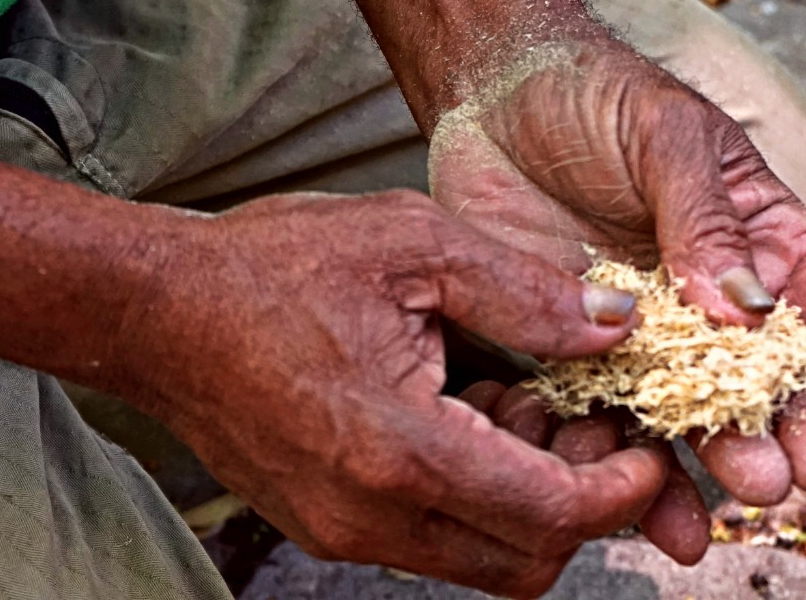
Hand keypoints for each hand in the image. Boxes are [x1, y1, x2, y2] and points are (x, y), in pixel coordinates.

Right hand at [113, 190, 670, 597]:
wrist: (156, 311)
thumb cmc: (273, 265)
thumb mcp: (415, 243)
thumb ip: (525, 290)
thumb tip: (614, 321)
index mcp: (400, 450)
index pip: (550, 515)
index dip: (620, 489)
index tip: (649, 446)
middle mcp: (372, 515)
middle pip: (525, 562)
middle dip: (584, 503)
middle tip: (595, 424)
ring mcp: (343, 531)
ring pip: (481, 559)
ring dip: (530, 501)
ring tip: (528, 405)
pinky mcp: (327, 525)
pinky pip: (432, 540)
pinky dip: (477, 496)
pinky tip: (474, 415)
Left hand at [427, 34, 805, 550]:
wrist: (493, 95)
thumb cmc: (599, 97)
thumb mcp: (667, 136)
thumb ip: (706, 218)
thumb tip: (746, 309)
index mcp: (764, 246)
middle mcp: (716, 308)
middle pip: (775, 387)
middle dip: (800, 433)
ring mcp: (648, 342)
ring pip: (697, 420)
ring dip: (723, 463)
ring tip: (740, 492)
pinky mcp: (576, 360)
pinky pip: (609, 427)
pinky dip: (628, 474)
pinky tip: (643, 510)